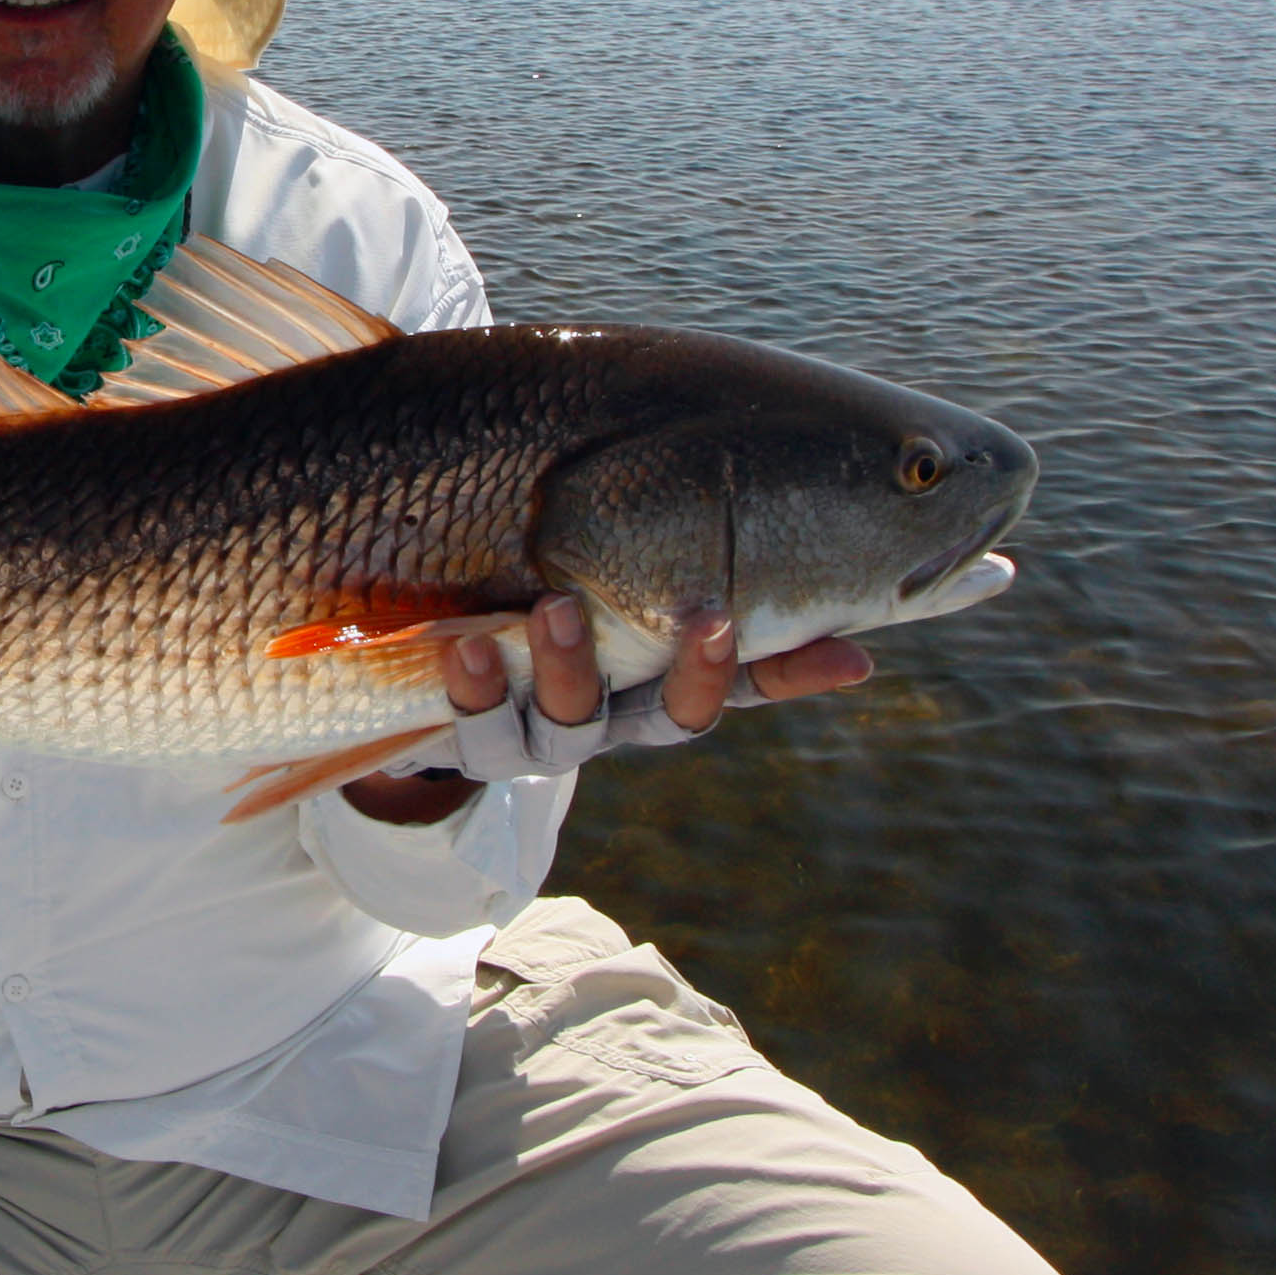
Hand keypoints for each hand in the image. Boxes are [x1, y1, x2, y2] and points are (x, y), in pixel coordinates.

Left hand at [436, 593, 872, 780]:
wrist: (427, 702)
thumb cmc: (534, 624)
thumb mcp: (606, 602)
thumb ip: (681, 573)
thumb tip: (780, 531)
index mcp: (658, 691)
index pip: (745, 686)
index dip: (794, 674)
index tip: (848, 656)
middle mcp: (614, 722)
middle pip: (670, 717)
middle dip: (696, 673)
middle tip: (710, 618)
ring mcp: (546, 738)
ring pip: (570, 719)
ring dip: (572, 667)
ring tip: (557, 607)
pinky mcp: (478, 744)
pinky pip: (477, 725)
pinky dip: (476, 689)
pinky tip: (467, 645)